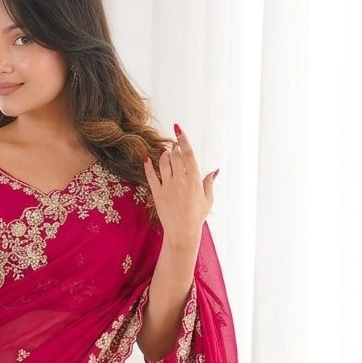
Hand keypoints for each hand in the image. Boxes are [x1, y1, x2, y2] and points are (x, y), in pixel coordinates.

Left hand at [143, 124, 216, 242]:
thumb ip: (209, 183)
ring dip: (164, 154)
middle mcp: (180, 180)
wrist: (182, 232)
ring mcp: (167, 186)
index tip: (178, 130)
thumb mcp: (208, 200)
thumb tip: (214, 171)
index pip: (188, 154)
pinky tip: (147, 158)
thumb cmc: (196, 217)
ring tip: (166, 153)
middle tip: (175, 146)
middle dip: (174, 148)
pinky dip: (148, 165)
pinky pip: (151, 175)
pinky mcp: (157, 193)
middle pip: (175, 156)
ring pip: (163, 162)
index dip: (183, 139)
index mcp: (194, 180)